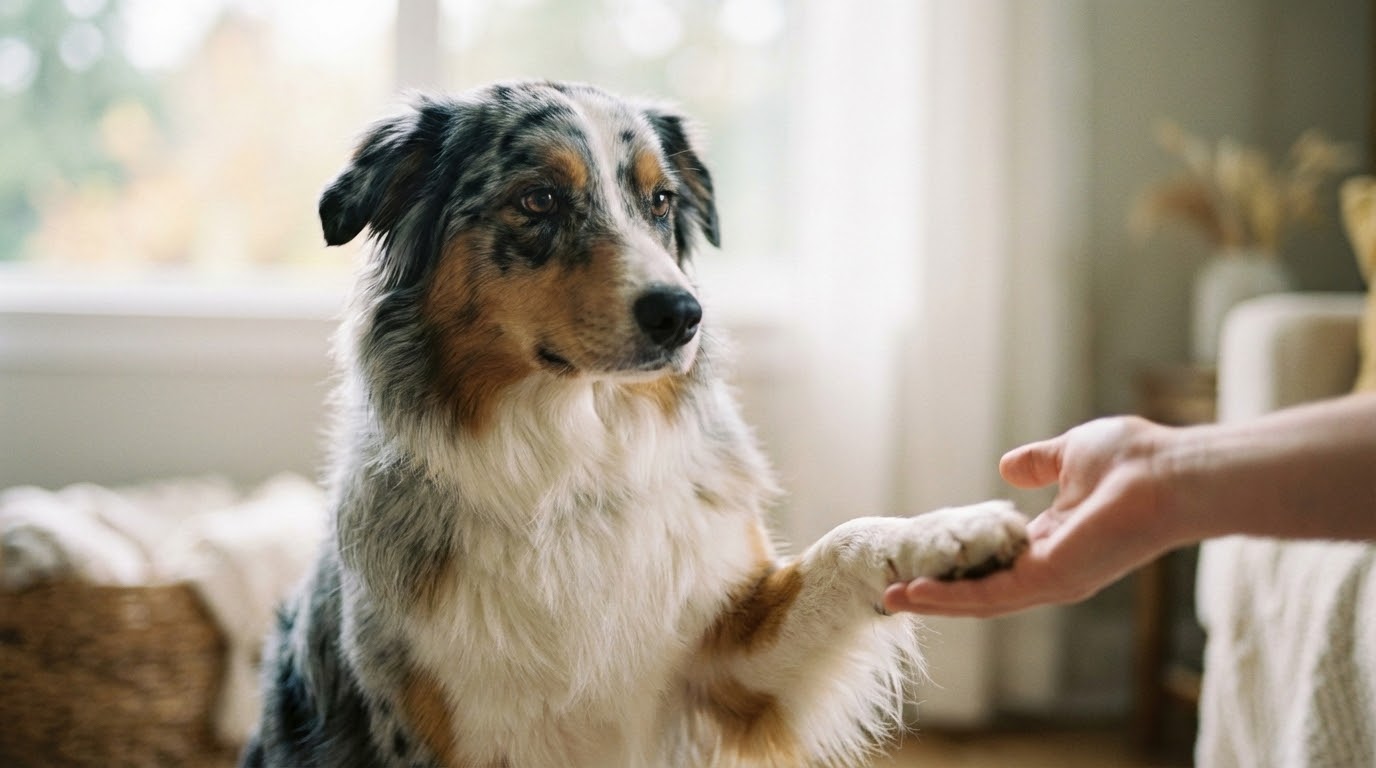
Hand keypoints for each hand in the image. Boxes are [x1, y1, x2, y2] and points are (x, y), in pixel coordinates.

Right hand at [883, 416, 1180, 616]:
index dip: (961, 559)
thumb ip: (1038, 463)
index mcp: (1055, 540)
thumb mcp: (1071, 452)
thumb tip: (1006, 466)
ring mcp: (1051, 579)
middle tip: (898, 590)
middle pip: (984, 588)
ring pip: (981, 599)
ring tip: (895, 597)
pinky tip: (917, 594)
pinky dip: (951, 597)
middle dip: (941, 591)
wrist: (1170, 474)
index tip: (924, 554)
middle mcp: (1052, 568)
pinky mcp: (1049, 581)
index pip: (998, 559)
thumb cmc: (1134, 460)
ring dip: (936, 600)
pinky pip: (990, 596)